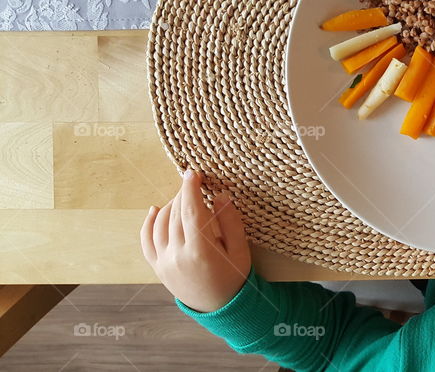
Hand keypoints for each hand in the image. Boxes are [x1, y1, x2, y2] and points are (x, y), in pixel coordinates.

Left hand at [141, 170, 251, 312]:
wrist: (220, 308)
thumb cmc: (234, 277)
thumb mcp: (240, 249)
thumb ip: (230, 222)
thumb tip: (219, 195)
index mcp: (201, 251)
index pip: (191, 211)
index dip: (190, 189)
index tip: (192, 173)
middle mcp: (178, 256)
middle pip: (175, 215)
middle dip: (182, 194)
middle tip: (192, 183)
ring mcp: (164, 263)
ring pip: (160, 224)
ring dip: (170, 205)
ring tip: (182, 197)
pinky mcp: (157, 268)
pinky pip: (147, 241)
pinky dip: (148, 223)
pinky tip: (155, 210)